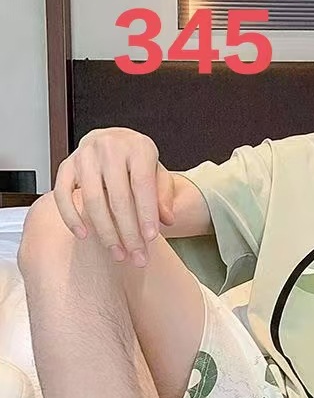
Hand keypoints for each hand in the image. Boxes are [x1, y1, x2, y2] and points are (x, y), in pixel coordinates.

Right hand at [53, 127, 175, 265]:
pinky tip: (84, 235)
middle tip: (138, 256)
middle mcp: (109, 148)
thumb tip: (167, 219)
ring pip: (92, 200)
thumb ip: (164, 194)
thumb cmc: (137, 161)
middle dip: (129, 233)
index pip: (142, 184)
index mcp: (138, 148)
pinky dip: (71, 217)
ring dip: (105, 232)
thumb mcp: (158, 172)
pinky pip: (62, 194)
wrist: (113, 141)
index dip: (146, 213)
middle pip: (118, 198)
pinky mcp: (66, 165)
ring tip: (118, 253)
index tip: (151, 238)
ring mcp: (85, 156)